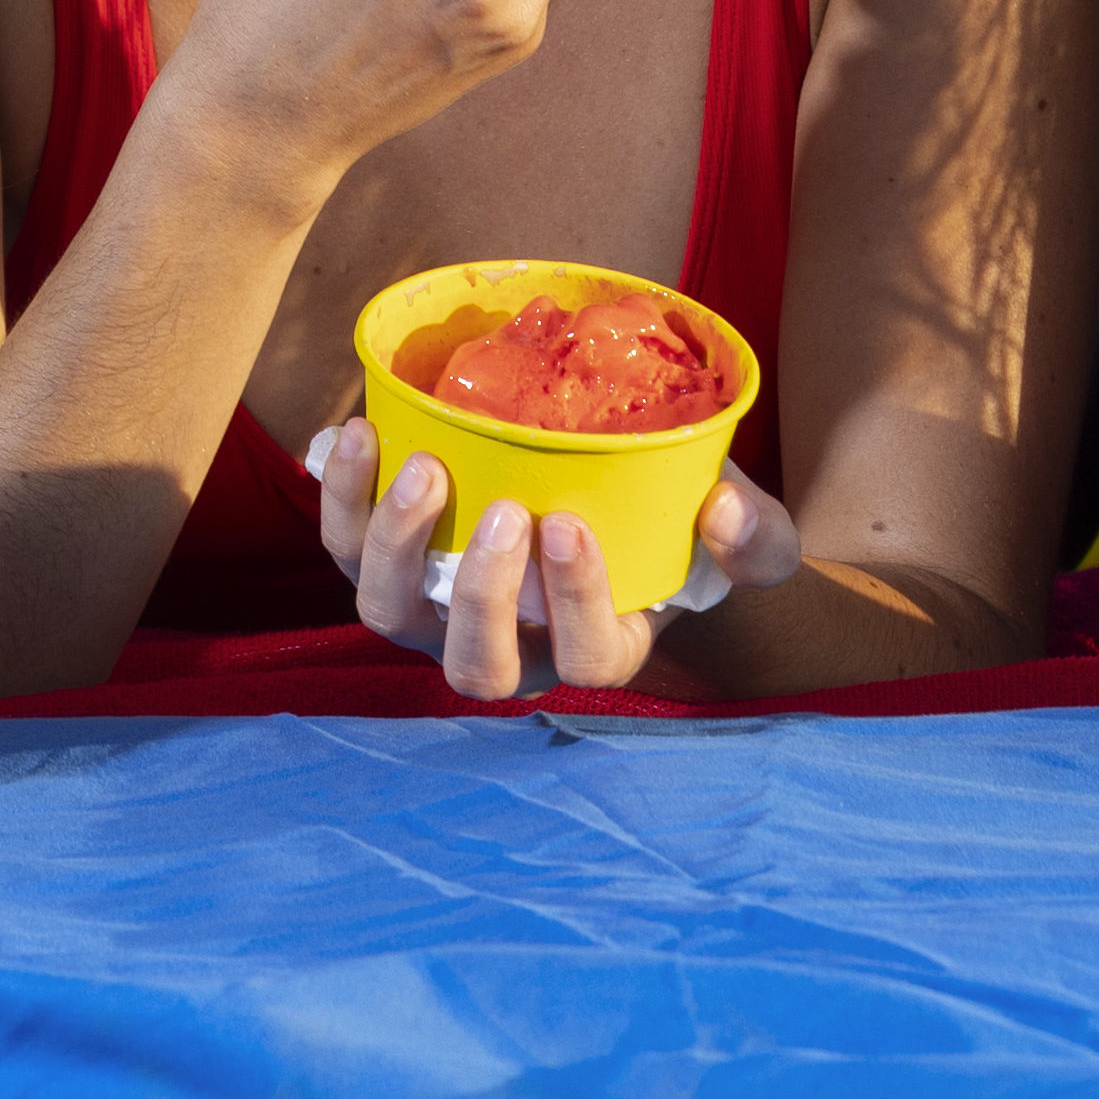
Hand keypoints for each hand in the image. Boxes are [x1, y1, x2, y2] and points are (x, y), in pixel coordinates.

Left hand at [310, 413, 801, 696]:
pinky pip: (343, 547)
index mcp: (593, 647)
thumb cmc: (677, 521)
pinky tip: (356, 433)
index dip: (574, 605)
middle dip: (484, 595)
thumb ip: (758, 536)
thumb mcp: (740, 532)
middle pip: (474, 664)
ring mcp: (437, 610)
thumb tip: (724, 509)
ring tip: (422, 469)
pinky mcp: (389, 561)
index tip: (571, 526)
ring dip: (394, 548)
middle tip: (507, 511)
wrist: (605, 485)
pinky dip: (341, 496)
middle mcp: (508, 647)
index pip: (585, 656)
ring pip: (389, 615)